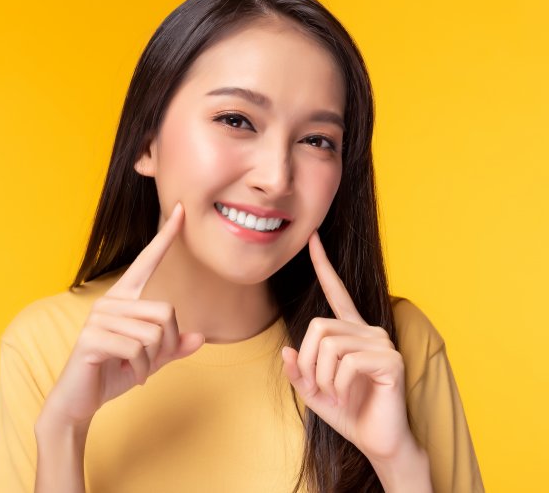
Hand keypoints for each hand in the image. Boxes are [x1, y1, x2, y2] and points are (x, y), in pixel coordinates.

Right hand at [40, 202, 204, 429]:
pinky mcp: (91, 337)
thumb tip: (199, 338)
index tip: (181, 209)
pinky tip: (128, 374)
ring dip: (151, 362)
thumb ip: (173, 348)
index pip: (148, 261)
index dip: (166, 237)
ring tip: (134, 369)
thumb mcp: (150, 360)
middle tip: (149, 362)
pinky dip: (141, 369)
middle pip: (166, 312)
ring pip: (153, 334)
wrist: (81, 400)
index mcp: (124, 298)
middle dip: (166, 345)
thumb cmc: (114, 373)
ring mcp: (98, 317)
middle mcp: (110, 301)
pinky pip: (136, 349)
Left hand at [281, 230, 413, 462]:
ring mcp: (382, 343)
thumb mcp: (312, 391)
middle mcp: (368, 331)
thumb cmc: (349, 413)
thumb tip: (288, 350)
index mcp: (351, 333)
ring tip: (333, 393)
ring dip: (321, 376)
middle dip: (308, 360)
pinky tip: (345, 395)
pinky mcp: (391, 360)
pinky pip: (347, 361)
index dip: (324, 265)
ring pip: (329, 344)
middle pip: (318, 326)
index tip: (313, 237)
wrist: (378, 441)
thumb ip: (298, 370)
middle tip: (316, 386)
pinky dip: (336, 383)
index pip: (337, 292)